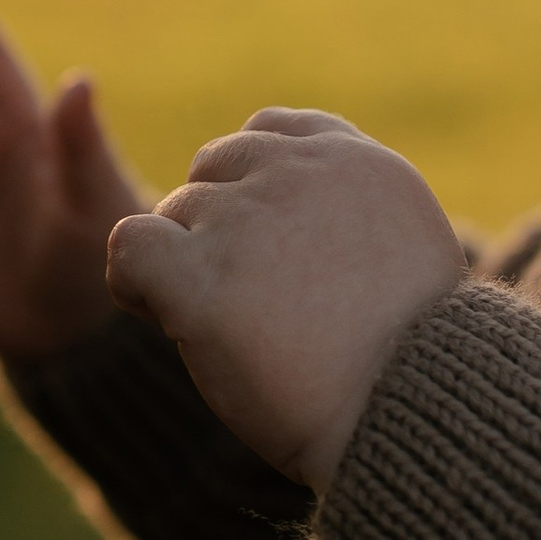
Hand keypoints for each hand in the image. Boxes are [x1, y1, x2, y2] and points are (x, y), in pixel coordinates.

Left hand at [106, 111, 465, 489]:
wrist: (406, 407)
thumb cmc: (410, 356)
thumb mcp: (408, 251)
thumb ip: (351, 214)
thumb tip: (293, 227)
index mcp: (354, 161)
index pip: (268, 132)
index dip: (250, 187)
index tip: (267, 246)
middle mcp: (297, 172)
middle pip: (214, 167)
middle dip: (216, 225)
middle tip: (243, 295)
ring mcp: (245, 218)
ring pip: (173, 212)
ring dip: (183, 264)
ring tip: (222, 327)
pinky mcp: (201, 274)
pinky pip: (130, 245)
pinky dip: (133, 281)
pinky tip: (161, 315)